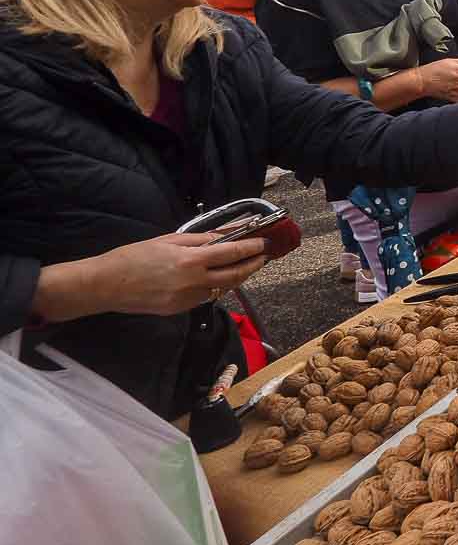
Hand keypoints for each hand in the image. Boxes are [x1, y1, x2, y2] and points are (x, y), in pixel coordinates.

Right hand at [35, 233, 269, 322]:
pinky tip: (217, 278)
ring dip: (237, 277)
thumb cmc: (134, 257)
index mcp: (191, 260)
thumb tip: (226, 234)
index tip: (265, 243)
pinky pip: (206, 297)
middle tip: (263, 256)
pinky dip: (215, 286)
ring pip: (223, 288)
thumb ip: (201, 239)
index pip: (233, 253)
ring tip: (245, 265)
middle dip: (253, 265)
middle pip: (235, 275)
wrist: (105, 285)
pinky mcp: (180, 310)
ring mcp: (188, 299)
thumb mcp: (168, 240)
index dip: (252, 248)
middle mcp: (194, 282)